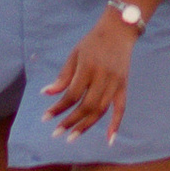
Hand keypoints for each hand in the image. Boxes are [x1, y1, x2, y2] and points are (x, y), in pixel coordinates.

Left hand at [45, 15, 134, 140]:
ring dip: (86, 126)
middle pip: (87, 106)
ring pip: (101, 110)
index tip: (46, 118)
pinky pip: (121, 108)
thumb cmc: (93, 42)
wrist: (119, 30)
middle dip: (70, 122)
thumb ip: (63, 76)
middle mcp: (103, 77)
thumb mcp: (74, 54)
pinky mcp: (124, 85)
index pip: (72, 94)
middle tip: (56, 133)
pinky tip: (109, 140)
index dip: (58, 108)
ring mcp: (115, 82)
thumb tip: (47, 93)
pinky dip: (116, 124)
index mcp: (88, 67)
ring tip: (72, 137)